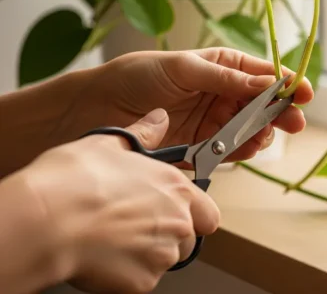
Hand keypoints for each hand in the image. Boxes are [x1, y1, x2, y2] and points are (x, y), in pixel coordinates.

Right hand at [20, 110, 218, 293]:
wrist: (47, 220)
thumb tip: (158, 120)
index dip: (193, 216)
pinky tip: (102, 256)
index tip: (174, 214)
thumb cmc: (74, 182)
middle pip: (186, 238)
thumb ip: (143, 134)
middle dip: (165, 236)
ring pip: (164, 260)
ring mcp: (162, 254)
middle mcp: (178, 221)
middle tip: (131, 227)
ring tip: (111, 239)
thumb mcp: (109, 144)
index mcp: (176, 188)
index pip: (208, 214)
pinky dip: (125, 274)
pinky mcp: (142, 281)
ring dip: (146, 254)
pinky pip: (141, 280)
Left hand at [65, 48, 313, 164]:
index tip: (303, 92)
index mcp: (222, 66)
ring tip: (261, 136)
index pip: (263, 73)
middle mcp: (222, 94)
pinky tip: (247, 148)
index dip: (285, 82)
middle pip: (263, 104)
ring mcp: (214, 122)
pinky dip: (242, 151)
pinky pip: (231, 150)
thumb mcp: (184, 68)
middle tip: (294, 122)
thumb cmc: (136, 76)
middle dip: (281, 113)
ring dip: (262, 133)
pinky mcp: (202, 148)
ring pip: (252, 129)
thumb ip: (226, 78)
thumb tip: (266, 81)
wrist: (95, 109)